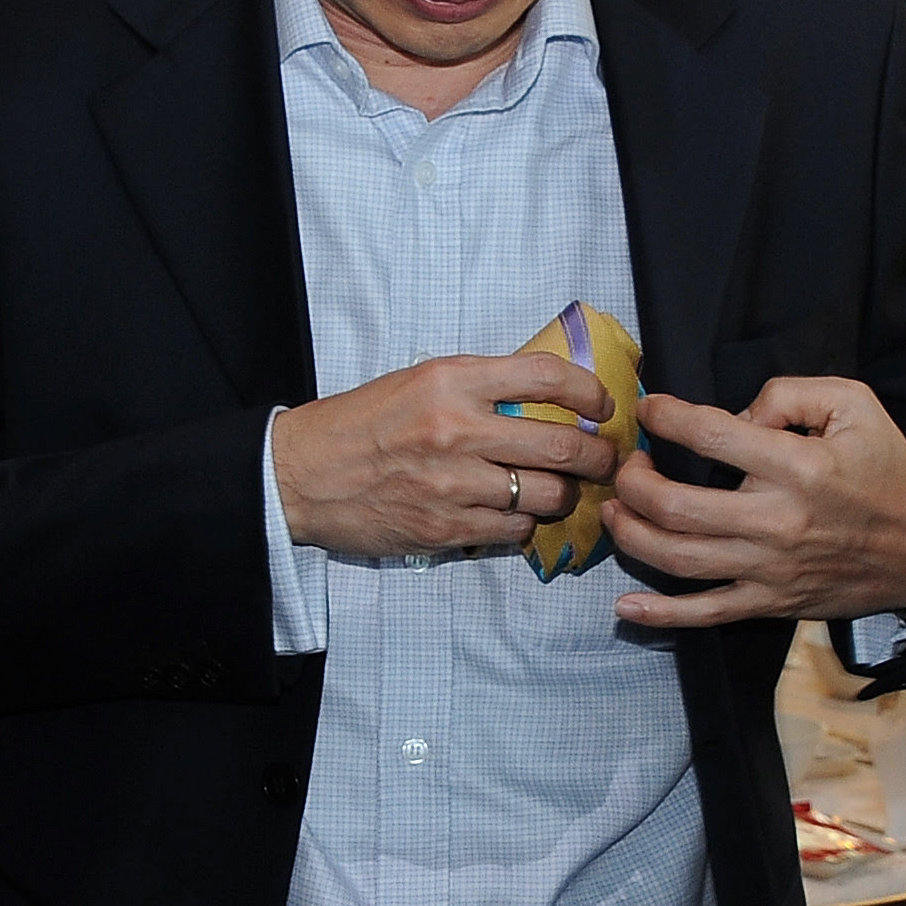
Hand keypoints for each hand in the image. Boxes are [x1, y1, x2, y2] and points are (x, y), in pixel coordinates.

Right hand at [271, 354, 619, 560]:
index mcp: (450, 381)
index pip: (547, 376)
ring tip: (559, 490)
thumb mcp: (418, 383)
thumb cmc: (361, 425)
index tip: (602, 405)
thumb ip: (479, 387)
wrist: (301, 475)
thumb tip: (548, 396)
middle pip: (562, 444)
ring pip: (546, 494)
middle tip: (604, 459)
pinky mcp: (446, 528)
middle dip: (598, 456)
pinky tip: (514, 513)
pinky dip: (524, 523)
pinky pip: (514, 529)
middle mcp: (456, 429)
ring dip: (563, 495)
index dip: (590, 391)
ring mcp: (453, 484)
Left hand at [606, 377, 905, 631]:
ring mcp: (770, 570)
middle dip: (634, 480)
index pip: (711, 435)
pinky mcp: (771, 603)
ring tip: (616, 509)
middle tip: (628, 463)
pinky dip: (661, 615)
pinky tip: (625, 607)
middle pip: (675, 506)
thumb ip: (790, 393)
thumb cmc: (889, 471)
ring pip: (676, 559)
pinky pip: (706, 615)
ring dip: (630, 534)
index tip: (650, 408)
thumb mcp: (855, 405)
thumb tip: (737, 414)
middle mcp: (777, 522)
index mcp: (799, 467)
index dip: (667, 416)